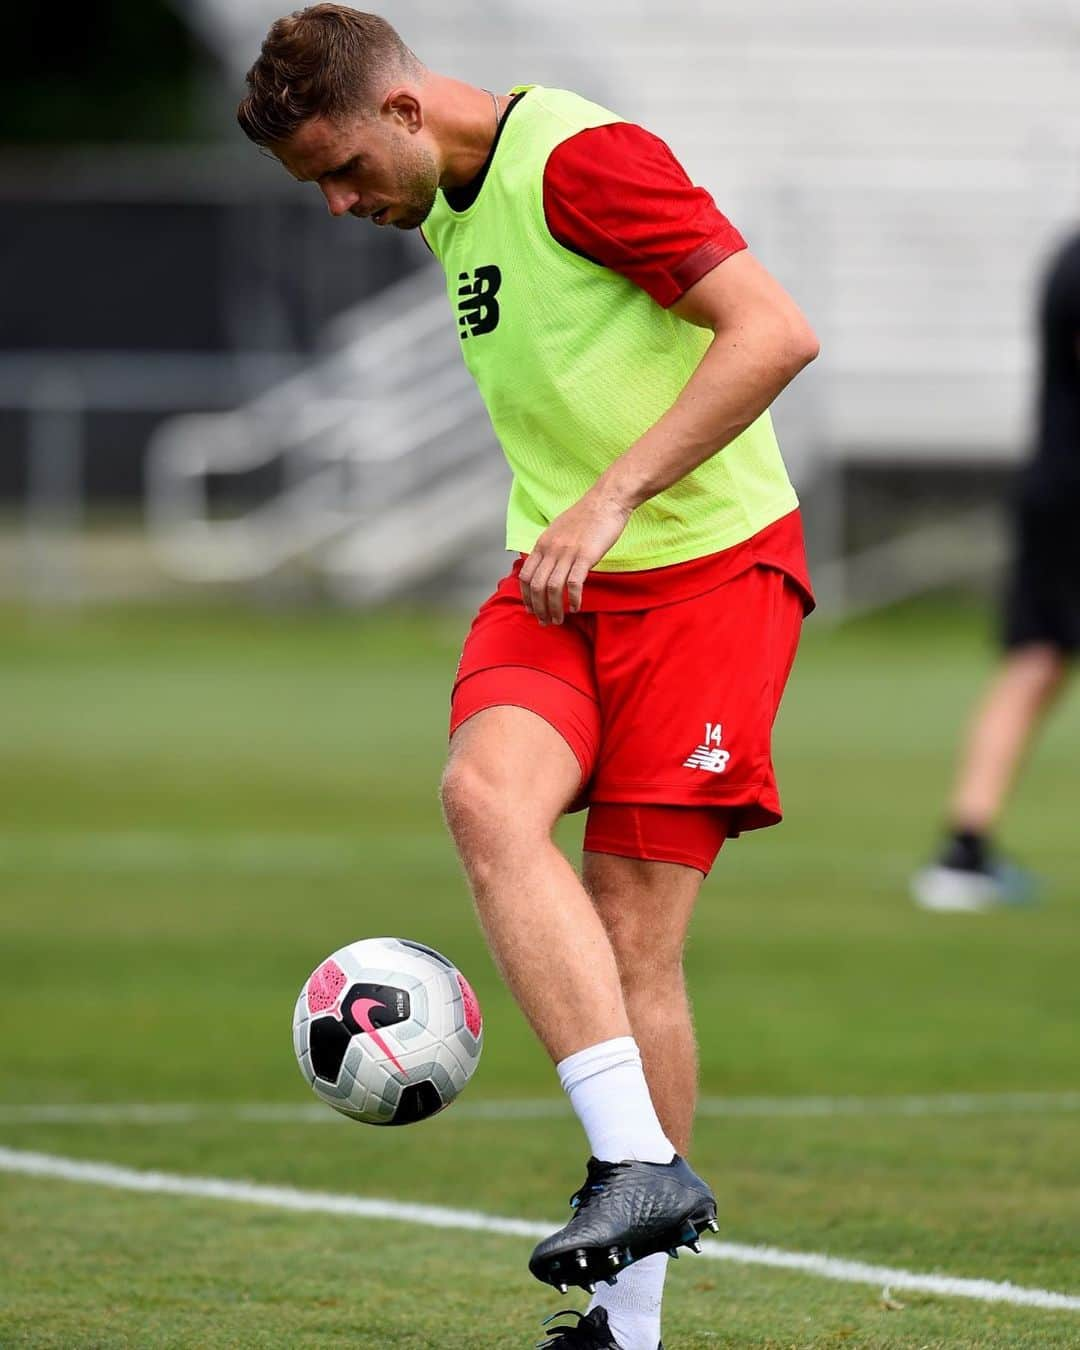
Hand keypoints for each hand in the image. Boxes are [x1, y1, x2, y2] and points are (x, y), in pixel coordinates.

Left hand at [518, 489, 631, 623]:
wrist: (606, 501)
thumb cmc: (586, 516)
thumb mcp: (558, 530)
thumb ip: (549, 548)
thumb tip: (545, 566)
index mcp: (542, 544)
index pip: (525, 576)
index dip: (526, 596)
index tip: (531, 609)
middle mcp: (551, 549)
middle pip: (536, 586)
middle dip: (538, 608)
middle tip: (544, 621)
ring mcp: (567, 553)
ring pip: (552, 588)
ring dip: (554, 608)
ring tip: (558, 620)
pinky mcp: (585, 556)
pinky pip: (573, 583)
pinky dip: (572, 599)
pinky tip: (575, 608)